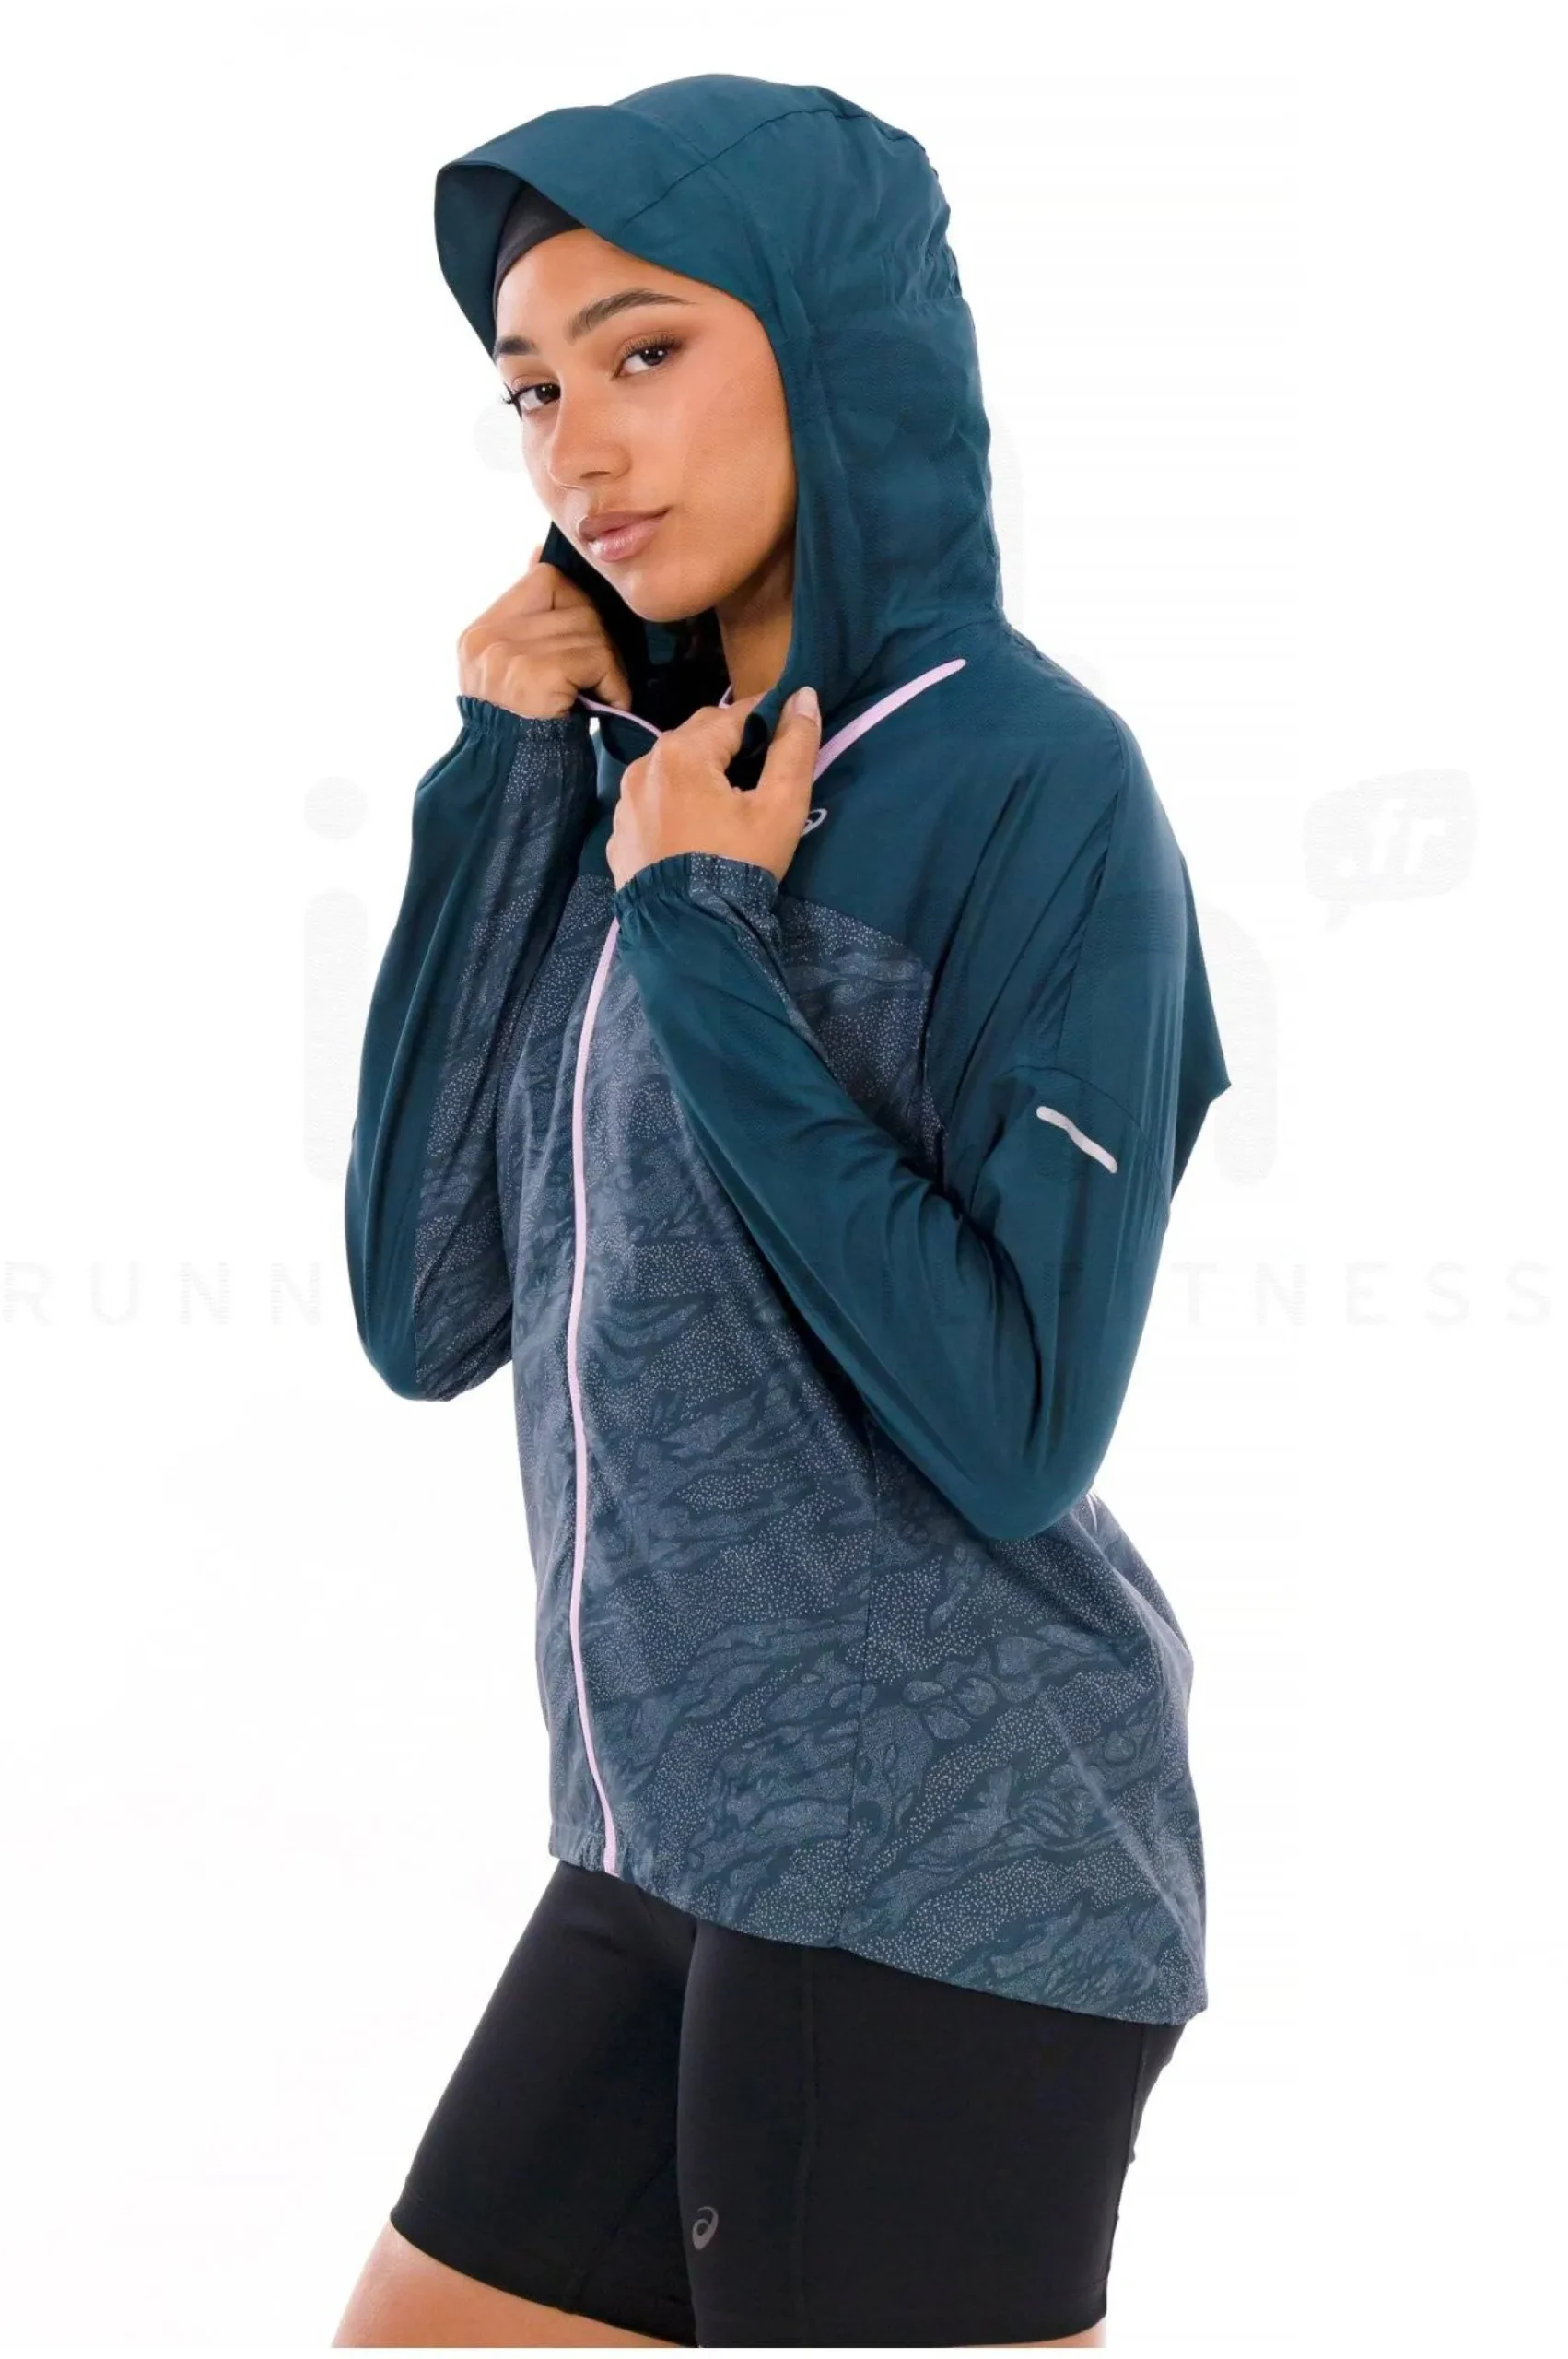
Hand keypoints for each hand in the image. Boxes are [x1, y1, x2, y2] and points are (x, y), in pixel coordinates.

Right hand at [457, 542, 632, 718]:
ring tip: (603, 695)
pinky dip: (613, 681)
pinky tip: (609, 704)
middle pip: (574, 602)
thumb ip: (529, 622)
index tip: (586, 635)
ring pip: (590, 629)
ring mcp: (506, 654)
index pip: (543, 577)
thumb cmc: (527, 733)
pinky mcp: (533, 673)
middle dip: (598, 637)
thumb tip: (540, 552)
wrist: (515, 785)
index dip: (577, 600)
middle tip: (602, 675)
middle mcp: (487, 639)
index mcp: (480, 634)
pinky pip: (595, 656)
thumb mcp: (515, 673)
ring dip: (609, 664)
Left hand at [606, 687, 821, 891]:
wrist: (688, 935)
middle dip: (731, 743)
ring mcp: (626, 802)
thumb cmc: (738, 865)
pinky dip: (673, 804)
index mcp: (683, 751)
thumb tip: (804, 696)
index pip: (735, 713)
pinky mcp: (619, 835)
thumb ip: (794, 748)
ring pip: (671, 768)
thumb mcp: (780, 807)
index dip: (767, 717)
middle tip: (761, 769)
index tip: (788, 730)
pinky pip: (651, 803)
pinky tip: (693, 829)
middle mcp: (644, 766)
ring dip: (699, 772)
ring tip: (727, 802)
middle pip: (698, 736)